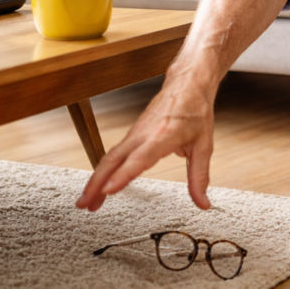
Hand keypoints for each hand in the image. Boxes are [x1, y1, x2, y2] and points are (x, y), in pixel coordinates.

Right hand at [76, 77, 215, 211]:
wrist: (188, 83)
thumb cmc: (196, 111)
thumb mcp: (204, 145)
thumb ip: (200, 177)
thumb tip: (203, 203)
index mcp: (164, 135)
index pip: (140, 158)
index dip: (123, 175)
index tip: (109, 190)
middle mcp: (144, 133)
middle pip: (113, 160)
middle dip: (96, 183)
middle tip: (85, 205)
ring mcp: (135, 133)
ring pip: (110, 158)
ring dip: (95, 179)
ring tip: (87, 203)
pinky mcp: (132, 134)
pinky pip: (114, 154)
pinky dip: (103, 170)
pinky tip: (100, 185)